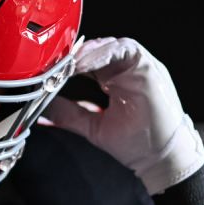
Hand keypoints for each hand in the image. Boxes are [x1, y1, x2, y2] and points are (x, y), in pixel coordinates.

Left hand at [53, 37, 203, 194]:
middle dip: (76, 54)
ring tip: (71, 63)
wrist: (161, 159)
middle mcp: (126, 71)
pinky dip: (105, 52)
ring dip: (89, 51)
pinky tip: (87, 64)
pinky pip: (127, 49)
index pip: (88, 62)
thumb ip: (68, 114)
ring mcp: (139, 68)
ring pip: (111, 44)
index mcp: (113, 81)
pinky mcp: (149, 68)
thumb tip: (42, 107)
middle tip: (56, 62)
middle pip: (97, 50)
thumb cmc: (135, 144)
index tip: (50, 71)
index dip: (69, 64)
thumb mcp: (93, 126)